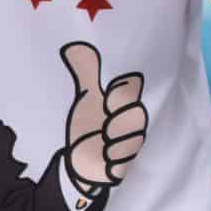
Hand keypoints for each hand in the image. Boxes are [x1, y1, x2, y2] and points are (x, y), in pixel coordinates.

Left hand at [60, 42, 145, 189]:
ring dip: (112, 143)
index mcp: (122, 102)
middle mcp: (130, 121)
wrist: (80, 161)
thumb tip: (73, 44)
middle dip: (117, 120)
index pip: (133, 87)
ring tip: (101, 145)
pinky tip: (102, 161)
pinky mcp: (121, 166)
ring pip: (132, 141)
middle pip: (137, 115)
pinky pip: (122, 164)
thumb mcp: (85, 97)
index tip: (106, 99)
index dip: (121, 91)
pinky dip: (110, 163)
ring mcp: (128, 144)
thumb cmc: (87, 124)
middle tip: (102, 127)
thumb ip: (85, 73)